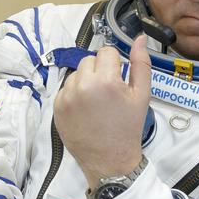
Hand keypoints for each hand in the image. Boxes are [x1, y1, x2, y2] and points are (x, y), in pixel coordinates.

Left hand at [53, 35, 151, 185]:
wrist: (109, 160)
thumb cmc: (127, 128)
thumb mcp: (141, 95)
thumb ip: (141, 63)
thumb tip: (140, 38)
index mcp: (104, 80)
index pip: (106, 52)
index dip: (115, 64)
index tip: (118, 80)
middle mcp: (81, 86)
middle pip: (89, 60)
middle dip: (99, 71)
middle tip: (108, 93)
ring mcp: (66, 97)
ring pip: (76, 74)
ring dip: (86, 81)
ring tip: (96, 102)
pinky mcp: (57, 107)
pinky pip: (66, 89)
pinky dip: (74, 94)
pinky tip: (85, 110)